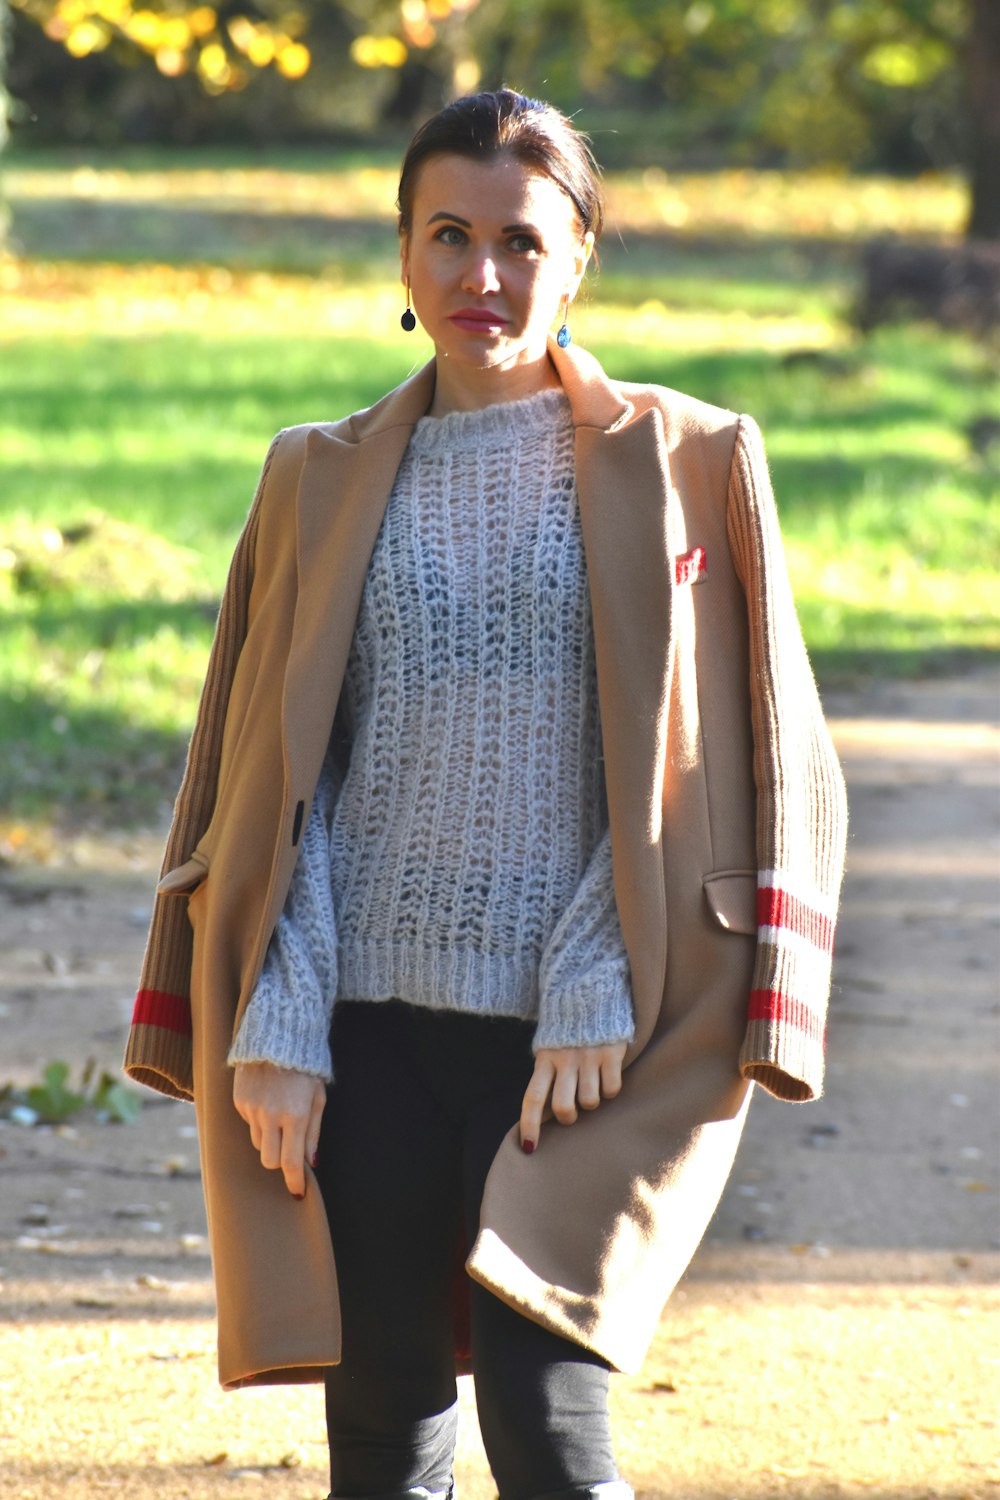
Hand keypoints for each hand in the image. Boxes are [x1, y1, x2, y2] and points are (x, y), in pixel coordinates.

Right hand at [233, 1062, 326, 1198]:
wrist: (279, 1037)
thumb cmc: (306, 1069)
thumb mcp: (318, 1098)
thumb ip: (314, 1132)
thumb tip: (311, 1162)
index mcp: (295, 1116)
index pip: (290, 1162)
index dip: (294, 1182)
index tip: (297, 1192)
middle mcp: (271, 1115)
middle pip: (269, 1160)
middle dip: (279, 1160)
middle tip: (288, 1148)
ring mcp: (252, 1109)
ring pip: (258, 1143)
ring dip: (270, 1139)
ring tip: (279, 1116)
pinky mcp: (239, 1101)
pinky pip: (249, 1123)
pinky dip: (259, 1120)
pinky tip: (268, 1101)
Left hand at [519, 1042, 625, 1153]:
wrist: (591, 992)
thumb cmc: (567, 1032)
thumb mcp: (549, 1049)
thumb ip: (546, 1078)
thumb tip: (543, 1117)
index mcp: (545, 1059)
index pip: (533, 1098)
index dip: (529, 1125)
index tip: (528, 1147)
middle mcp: (565, 1060)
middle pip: (563, 1107)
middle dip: (568, 1117)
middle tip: (573, 1109)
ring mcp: (588, 1057)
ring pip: (590, 1102)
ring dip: (592, 1100)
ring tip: (592, 1081)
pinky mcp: (611, 1053)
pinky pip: (612, 1089)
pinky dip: (611, 1088)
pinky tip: (607, 1073)